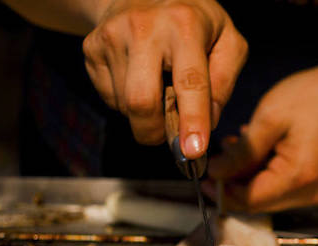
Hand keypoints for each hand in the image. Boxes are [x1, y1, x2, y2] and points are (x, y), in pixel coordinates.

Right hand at [82, 0, 246, 156]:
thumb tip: (208, 121)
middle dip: (155, 132)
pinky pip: (109, 97)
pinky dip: (127, 102)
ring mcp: (112, 36)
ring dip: (145, 114)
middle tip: (167, 136)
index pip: (190, 83)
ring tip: (157, 87)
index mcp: (185, 26)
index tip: (194, 151)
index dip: (192, 121)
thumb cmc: (195, 22)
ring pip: (125, 105)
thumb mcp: (227, 41)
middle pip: (142, 102)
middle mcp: (144, 28)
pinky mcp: (91, 47)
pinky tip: (139, 78)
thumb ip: (225, 81)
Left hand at [208, 49, 317, 212]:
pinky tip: (260, 151)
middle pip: (260, 204)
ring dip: (250, 179)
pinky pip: (285, 189)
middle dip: (234, 186)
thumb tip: (215, 173)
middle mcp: (312, 194)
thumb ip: (241, 152)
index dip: (222, 191)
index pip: (250, 200)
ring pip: (271, 198)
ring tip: (239, 148)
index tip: (203, 176)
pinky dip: (267, 176)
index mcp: (300, 177)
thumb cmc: (317, 97)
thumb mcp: (270, 118)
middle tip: (218, 159)